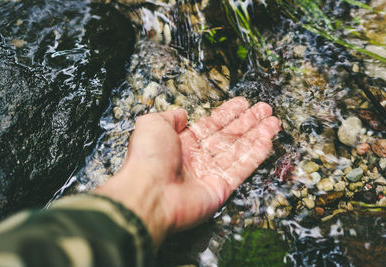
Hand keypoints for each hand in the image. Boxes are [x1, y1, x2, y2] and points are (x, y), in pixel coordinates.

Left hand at [95, 97, 280, 246]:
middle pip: (229, 136)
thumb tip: (181, 113)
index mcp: (182, 143)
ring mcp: (210, 174)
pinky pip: (241, 168)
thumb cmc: (147, 159)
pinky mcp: (220, 188)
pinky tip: (267, 141)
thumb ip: (169, 117)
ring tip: (273, 122)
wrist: (148, 193)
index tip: (243, 104)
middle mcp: (197, 158)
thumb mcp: (152, 125)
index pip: (211, 125)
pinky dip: (255, 155)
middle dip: (248, 122)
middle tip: (265, 110)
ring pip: (239, 150)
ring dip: (257, 136)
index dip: (228, 114)